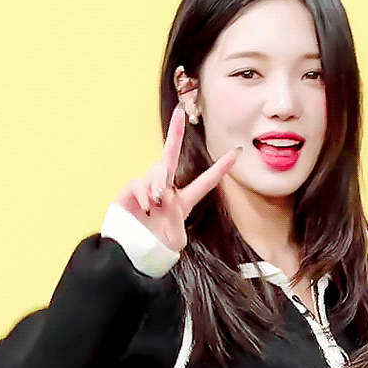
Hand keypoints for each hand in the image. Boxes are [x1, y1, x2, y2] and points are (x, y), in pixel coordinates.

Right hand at [113, 104, 240, 251]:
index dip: (221, 168)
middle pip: (172, 157)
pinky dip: (144, 194)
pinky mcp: (130, 191)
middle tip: (179, 112)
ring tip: (156, 203)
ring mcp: (147, 189)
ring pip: (157, 170)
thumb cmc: (155, 249)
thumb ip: (176, 221)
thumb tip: (161, 197)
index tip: (236, 152)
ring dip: (158, 184)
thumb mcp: (175, 242)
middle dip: (175, 133)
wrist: (131, 255)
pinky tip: (145, 207)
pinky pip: (139, 183)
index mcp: (182, 202)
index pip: (205, 182)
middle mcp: (166, 191)